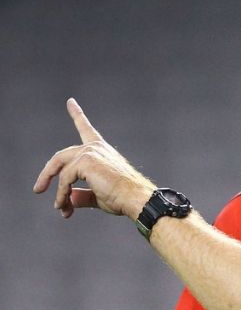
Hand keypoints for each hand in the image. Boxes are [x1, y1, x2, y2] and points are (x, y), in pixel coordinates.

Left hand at [33, 98, 155, 219]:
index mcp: (102, 150)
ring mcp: (89, 152)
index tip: (70, 101)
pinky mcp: (85, 161)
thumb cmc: (122, 197)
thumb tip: (68, 199)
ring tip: (59, 208)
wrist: (135, 198)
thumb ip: (82, 194)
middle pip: (61, 157)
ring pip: (60, 169)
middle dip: (47, 174)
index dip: (77, 114)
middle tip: (38, 189)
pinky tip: (64, 206)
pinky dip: (61, 195)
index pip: (86, 129)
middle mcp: (95, 147)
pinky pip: (64, 179)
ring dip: (57, 191)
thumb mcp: (98, 195)